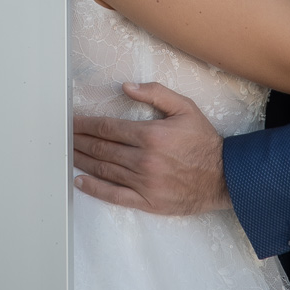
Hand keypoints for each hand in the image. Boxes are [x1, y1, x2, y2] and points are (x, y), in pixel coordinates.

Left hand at [73, 83, 230, 214]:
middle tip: (63, 136)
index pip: (108, 128)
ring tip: (67, 153)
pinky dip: (95, 188)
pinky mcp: (147, 201)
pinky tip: (81, 181)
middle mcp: (143, 159)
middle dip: (79, 140)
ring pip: (104, 170)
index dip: (86, 123)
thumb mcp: (185, 108)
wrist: (225, 177)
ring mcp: (144, 182)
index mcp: (150, 135)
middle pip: (101, 148)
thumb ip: (156, 94)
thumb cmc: (204, 142)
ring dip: (82, 160)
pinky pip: (115, 195)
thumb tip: (127, 87)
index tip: (73, 121)